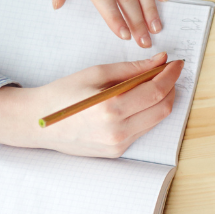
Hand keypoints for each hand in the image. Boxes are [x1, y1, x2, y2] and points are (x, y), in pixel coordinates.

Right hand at [0, 52, 181, 156]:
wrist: (37, 123)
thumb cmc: (63, 93)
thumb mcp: (95, 73)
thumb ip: (131, 69)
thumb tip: (159, 61)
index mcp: (111, 109)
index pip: (156, 92)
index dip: (171, 76)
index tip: (177, 64)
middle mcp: (118, 131)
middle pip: (163, 108)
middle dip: (171, 87)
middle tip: (169, 72)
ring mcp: (118, 145)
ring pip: (156, 121)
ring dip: (162, 101)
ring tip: (156, 83)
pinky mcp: (117, 152)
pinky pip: (143, 130)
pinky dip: (148, 113)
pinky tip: (141, 101)